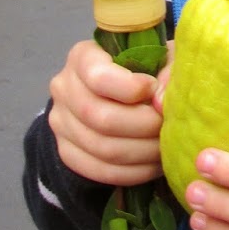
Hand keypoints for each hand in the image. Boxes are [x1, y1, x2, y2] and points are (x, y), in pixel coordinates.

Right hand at [47, 40, 164, 185]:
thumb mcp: (159, 58)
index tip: (154, 90)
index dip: (132, 88)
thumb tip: (161, 99)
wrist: (115, 94)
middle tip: (167, 126)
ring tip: (165, 147)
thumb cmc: (143, 69)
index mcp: (83, 57)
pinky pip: (99, 171)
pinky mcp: (66, 152)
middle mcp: (64, 88)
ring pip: (102, 148)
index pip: (98, 77)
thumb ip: (166, 70)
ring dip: (142, 152)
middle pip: (101, 118)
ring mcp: (61, 123)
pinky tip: (152, 164)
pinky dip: (132, 172)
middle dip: (143, 126)